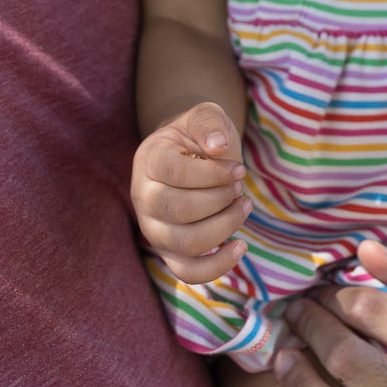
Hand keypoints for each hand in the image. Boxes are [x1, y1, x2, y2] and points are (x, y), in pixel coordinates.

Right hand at [130, 101, 250, 283]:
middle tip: (238, 186)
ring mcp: (153, 228)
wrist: (190, 152)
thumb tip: (217, 145)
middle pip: (181, 211)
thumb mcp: (205, 114)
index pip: (177, 175)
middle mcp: (143, 197)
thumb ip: (209, 122)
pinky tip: (240, 247)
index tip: (238, 169)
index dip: (215, 174)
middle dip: (221, 199)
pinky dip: (218, 266)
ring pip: (187, 243)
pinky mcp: (169, 251)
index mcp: (148, 161)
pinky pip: (188, 272)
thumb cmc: (199, 134)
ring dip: (225, 226)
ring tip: (243, 205)